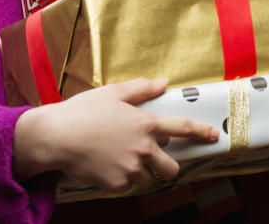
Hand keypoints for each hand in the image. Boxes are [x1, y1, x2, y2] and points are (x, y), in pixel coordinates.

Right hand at [12, 77, 219, 191]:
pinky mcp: (115, 184)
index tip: (213, 135)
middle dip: (168, 166)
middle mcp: (143, 148)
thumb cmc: (82, 112)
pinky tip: (108, 166)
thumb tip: (163, 83)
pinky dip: (123, 179)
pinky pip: (127, 186)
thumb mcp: (113, 93)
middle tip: (157, 160)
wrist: (54, 138)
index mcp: (146, 124)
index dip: (202, 132)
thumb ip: (142, 89)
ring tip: (124, 160)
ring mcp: (130, 169)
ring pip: (149, 178)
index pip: (183, 128)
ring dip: (143, 172)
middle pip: (171, 167)